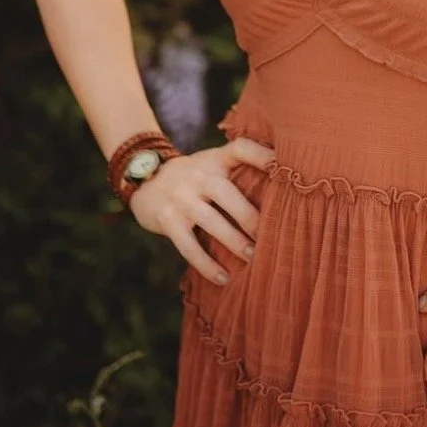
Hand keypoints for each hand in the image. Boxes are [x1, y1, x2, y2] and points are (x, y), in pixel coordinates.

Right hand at [128, 135, 276, 285]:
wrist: (143, 176)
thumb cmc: (193, 174)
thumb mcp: (212, 162)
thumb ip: (238, 168)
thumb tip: (282, 186)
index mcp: (214, 159)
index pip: (240, 149)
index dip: (262, 155)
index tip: (284, 167)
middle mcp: (198, 175)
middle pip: (227, 193)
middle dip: (250, 216)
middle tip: (272, 236)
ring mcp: (181, 197)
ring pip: (211, 222)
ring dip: (234, 242)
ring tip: (254, 258)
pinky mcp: (167, 219)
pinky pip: (188, 246)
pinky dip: (206, 264)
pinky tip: (223, 278)